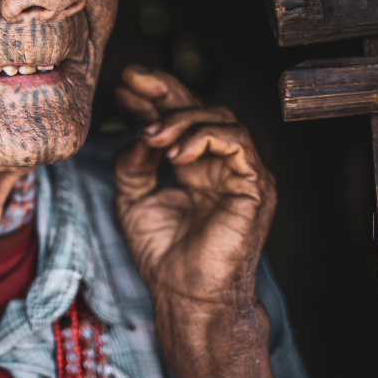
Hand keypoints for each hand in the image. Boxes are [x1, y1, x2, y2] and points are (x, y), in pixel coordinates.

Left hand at [113, 66, 277, 377]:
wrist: (186, 295)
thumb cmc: (164, 255)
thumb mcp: (132, 199)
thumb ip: (132, 163)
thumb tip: (139, 132)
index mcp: (193, 166)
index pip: (178, 118)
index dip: (153, 97)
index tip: (123, 85)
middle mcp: (219, 164)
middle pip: (200, 108)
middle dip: (165, 89)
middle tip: (133, 81)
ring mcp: (240, 173)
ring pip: (220, 118)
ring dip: (180, 119)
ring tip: (151, 135)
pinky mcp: (255, 186)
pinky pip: (238, 142)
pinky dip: (205, 138)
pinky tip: (176, 153)